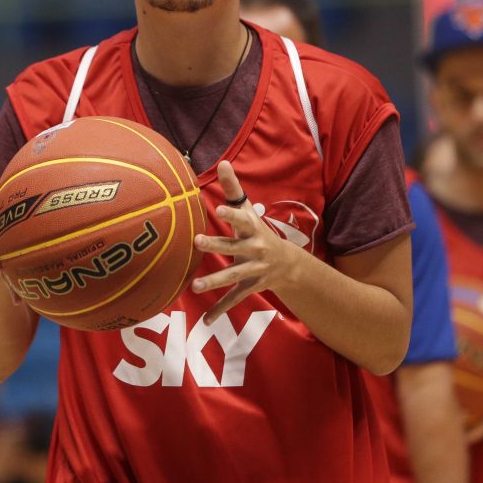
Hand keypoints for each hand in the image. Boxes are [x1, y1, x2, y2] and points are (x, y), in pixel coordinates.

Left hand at [190, 160, 304, 325]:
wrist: (287, 264)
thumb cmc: (257, 231)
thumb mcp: (249, 211)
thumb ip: (234, 188)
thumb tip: (223, 162)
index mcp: (252, 229)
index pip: (242, 219)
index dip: (232, 214)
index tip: (218, 207)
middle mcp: (254, 250)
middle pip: (233, 247)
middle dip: (216, 245)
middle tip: (197, 241)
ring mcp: (253, 270)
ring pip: (232, 276)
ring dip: (214, 281)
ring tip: (195, 286)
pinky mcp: (249, 287)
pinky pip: (233, 299)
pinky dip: (220, 310)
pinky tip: (206, 320)